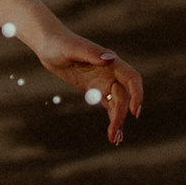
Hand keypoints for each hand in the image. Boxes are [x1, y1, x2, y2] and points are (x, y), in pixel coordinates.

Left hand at [30, 24, 144, 143]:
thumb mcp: (72, 48)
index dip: (137, 94)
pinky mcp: (95, 89)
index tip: (135, 112)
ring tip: (115, 140)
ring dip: (118, 121)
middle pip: (123, 97)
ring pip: (118, 104)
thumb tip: (109, 59)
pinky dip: (112, 118)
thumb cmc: (59, 43)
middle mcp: (111, 72)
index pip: (131, 78)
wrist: (49, 45)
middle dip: (121, 116)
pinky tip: (113, 133)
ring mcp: (104, 81)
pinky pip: (109, 105)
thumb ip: (91, 52)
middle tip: (114, 136)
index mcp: (110, 61)